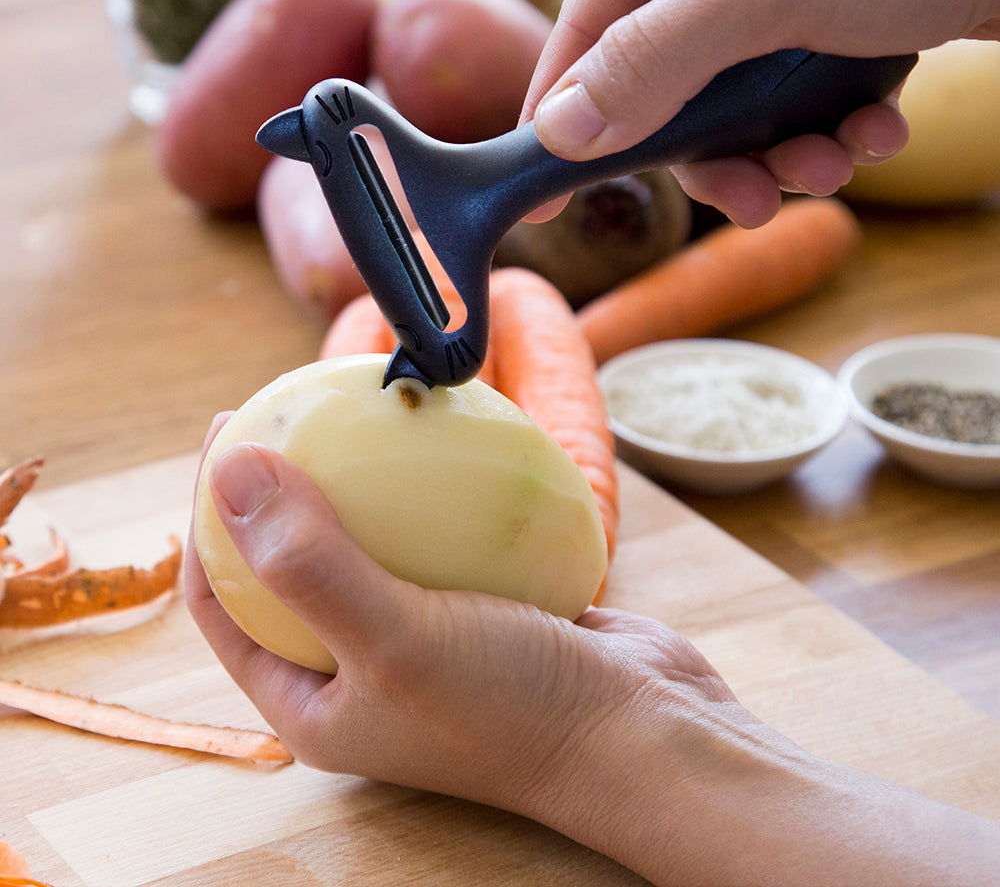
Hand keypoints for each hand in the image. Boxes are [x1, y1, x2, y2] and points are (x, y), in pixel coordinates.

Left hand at [185, 417, 745, 818]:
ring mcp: (422, 637)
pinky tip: (439, 440)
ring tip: (354, 413)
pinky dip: (432, 492)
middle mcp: (360, 671)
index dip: (210, 517)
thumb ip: (307, 561)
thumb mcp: (394, 637)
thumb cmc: (512, 707)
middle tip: (288, 410)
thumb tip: (229, 468)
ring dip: (361, 483)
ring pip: (370, 544)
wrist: (643, 734)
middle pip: (292, 565)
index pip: (225, 601)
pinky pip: (438, 536)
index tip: (228, 431)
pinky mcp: (480, 605)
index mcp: (313, 703)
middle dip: (281, 490)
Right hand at [522, 0, 999, 225]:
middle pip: (670, 82)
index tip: (543, 192)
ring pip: (742, 102)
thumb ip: (653, 59)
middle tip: (746, 202)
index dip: (561, 111)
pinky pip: (806, 95)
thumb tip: (562, 130)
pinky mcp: (848, 13)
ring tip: (833, 163)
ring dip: (785, 153)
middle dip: (715, 155)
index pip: (590, 24)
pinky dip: (836, 128)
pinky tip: (877, 132)